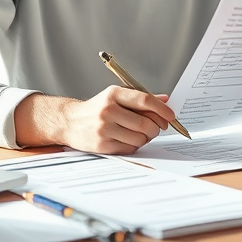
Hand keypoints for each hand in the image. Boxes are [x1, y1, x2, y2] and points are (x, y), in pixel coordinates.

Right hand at [15, 87, 174, 154]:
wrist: (69, 121)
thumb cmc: (97, 108)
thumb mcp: (116, 96)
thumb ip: (141, 98)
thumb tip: (166, 99)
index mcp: (113, 94)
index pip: (145, 100)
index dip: (162, 109)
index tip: (171, 116)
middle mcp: (108, 110)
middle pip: (146, 123)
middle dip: (157, 127)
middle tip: (157, 128)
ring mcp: (104, 128)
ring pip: (140, 137)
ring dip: (146, 137)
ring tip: (140, 133)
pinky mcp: (103, 145)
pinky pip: (130, 148)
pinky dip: (135, 145)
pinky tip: (129, 139)